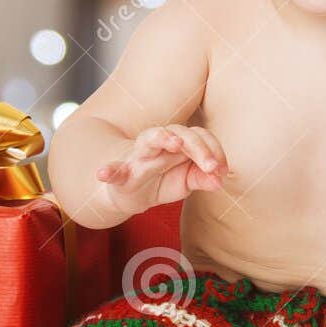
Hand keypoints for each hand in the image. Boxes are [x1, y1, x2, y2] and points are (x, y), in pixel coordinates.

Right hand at [94, 124, 231, 214]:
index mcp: (178, 143)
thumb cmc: (163, 180)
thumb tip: (219, 180)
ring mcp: (139, 157)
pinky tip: (103, 173)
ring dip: (162, 137)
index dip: (213, 149)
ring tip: (174, 142)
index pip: (199, 135)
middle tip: (211, 166)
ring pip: (149, 139)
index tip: (222, 169)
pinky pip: (114, 170)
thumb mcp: (186, 181)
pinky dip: (108, 170)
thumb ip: (203, 178)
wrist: (131, 193)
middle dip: (198, 147)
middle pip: (180, 133)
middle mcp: (159, 144)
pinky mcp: (121, 175)